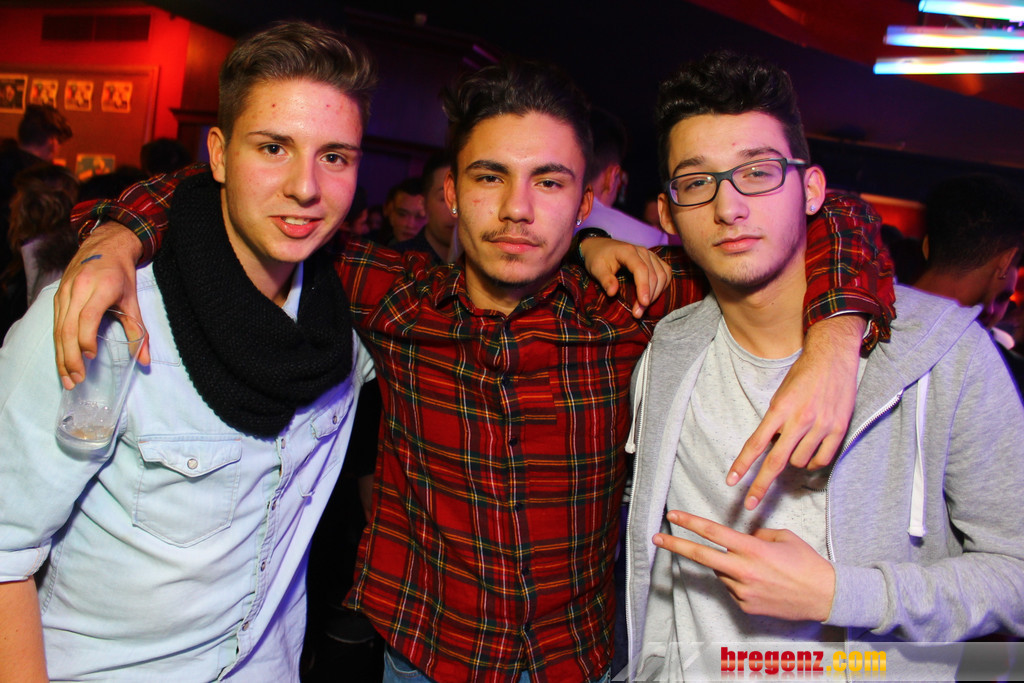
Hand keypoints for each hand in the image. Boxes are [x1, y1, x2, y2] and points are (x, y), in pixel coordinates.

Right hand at [54, 222, 146, 388]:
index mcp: (101, 287)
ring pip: (58, 328)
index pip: (87, 316)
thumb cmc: (120, 274)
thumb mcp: (133, 300)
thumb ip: (139, 331)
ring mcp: (64, 292)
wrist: (104, 246)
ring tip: (68, 378)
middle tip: (77, 379)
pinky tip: (62, 362)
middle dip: (71, 356)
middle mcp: (78, 289)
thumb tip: (145, 360)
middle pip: (68, 327)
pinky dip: (58, 346)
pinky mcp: (57, 297)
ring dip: (61, 356)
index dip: (86, 338)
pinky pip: (55, 325)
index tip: (91, 356)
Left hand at [580, 237, 671, 317]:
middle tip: (638, 313)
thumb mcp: (596, 269)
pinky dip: (663, 286)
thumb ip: (605, 280)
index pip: (641, 269)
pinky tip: (653, 296)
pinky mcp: (654, 259)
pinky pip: (665, 272)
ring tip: (644, 308)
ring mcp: (650, 254)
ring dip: (656, 293)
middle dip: (649, 296)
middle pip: (653, 274)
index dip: (644, 287)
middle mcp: (642, 251)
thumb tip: (613, 293)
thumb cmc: (597, 258)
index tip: (643, 304)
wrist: (600, 247)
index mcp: (627, 251)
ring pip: (662, 274)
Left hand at [655, 510, 834, 621]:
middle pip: (702, 556)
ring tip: (758, 568)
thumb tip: (742, 538)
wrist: (825, 596)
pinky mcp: (746, 606)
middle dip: (676, 545)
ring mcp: (743, 591)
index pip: (713, 533)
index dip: (691, 523)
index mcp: (752, 549)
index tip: (673, 516)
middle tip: (657, 538)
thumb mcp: (783, 538)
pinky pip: (733, 589)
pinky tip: (761, 582)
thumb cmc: (807, 563)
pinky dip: (740, 582)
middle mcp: (743, 570)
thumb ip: (756, 536)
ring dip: (728, 566)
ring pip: (722, 573)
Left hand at [728, 314, 864, 508]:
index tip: (731, 481)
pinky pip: (821, 459)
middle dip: (761, 486)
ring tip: (797, 441)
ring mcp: (821, 426)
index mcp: (780, 409)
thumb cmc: (803, 375)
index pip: (757, 443)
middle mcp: (801, 420)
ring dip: (793, 460)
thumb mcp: (781, 394)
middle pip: (776, 462)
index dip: (743, 465)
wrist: (833, 357)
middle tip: (749, 504)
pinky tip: (812, 450)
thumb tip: (768, 447)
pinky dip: (814, 460)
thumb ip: (775, 422)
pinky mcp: (839, 430)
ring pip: (800, 462)